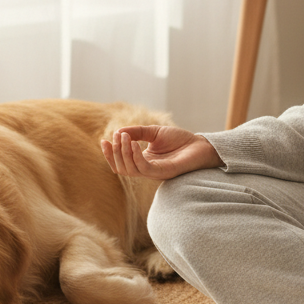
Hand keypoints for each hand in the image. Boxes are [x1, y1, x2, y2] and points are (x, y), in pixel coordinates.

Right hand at [101, 126, 222, 180]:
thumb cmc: (180, 140)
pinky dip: (135, 156)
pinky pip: (144, 168)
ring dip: (123, 152)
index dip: (110, 154)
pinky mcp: (163, 172)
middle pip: (121, 168)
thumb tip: (119, 131)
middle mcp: (146, 169)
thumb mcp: (154, 132)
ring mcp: (154, 172)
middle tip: (116, 136)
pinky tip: (133, 143)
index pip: (120, 163)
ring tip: (124, 136)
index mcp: (143, 161)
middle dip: (115, 152)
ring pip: (130, 170)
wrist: (200, 144)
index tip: (103, 140)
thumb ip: (137, 132)